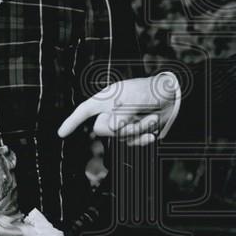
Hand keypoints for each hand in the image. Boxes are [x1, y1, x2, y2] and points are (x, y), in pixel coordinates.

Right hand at [57, 72, 178, 145]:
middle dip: (120, 127)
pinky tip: (153, 131)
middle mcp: (112, 112)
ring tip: (152, 117)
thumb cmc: (152, 92)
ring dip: (138, 130)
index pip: (84, 111)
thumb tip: (111, 129)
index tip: (61, 133)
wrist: (174, 98)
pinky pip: (133, 144)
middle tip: (137, 118)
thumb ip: (121, 114)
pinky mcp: (135, 133)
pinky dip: (143, 138)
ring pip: (121, 138)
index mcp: (107, 99)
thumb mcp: (135, 99)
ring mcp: (123, 124)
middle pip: (102, 129)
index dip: (72, 122)